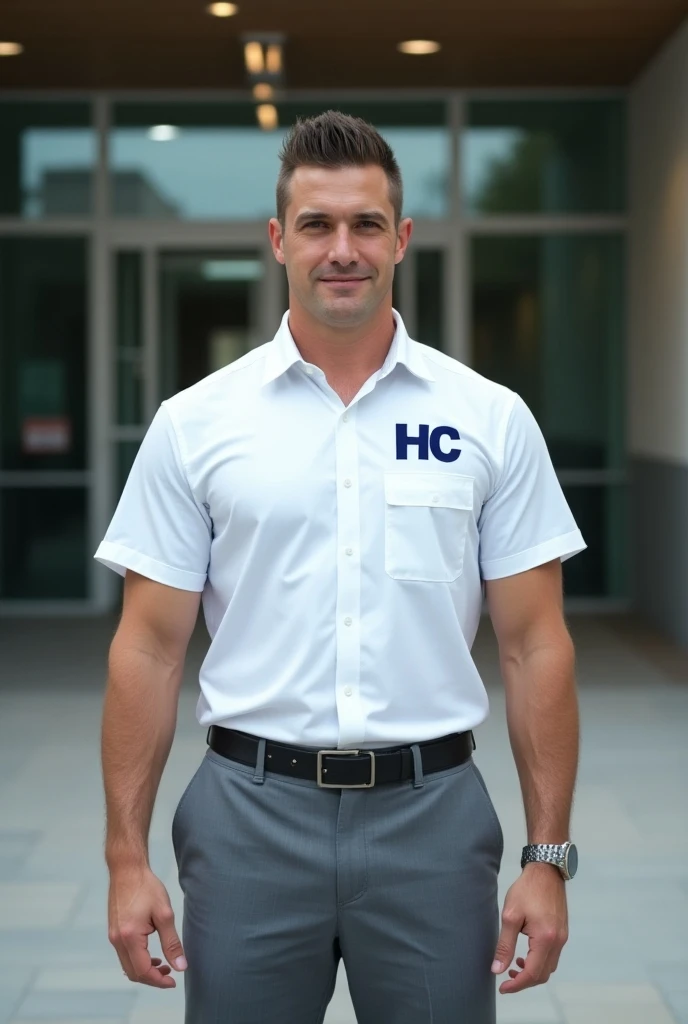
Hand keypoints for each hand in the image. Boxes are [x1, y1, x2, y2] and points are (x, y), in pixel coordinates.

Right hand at [108, 864, 186, 987]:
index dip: (159, 981)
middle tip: (171, 974)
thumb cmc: (146, 887)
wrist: (127, 870)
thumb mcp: (164, 914)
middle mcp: (117, 941)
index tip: (174, 981)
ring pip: (128, 966)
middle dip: (152, 978)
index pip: (143, 971)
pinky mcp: (113, 931)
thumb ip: (172, 942)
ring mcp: (113, 937)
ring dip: (145, 970)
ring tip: (163, 964)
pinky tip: (151, 954)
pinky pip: (124, 955)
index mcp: (129, 937)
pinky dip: (137, 960)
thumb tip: (180, 966)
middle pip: (133, 973)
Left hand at [491, 863, 568, 993]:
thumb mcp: (510, 916)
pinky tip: (526, 954)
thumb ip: (505, 945)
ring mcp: (563, 937)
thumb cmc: (527, 889)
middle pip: (543, 974)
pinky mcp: (562, 932)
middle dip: (524, 982)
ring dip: (533, 972)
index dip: (517, 985)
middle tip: (506, 979)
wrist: (546, 870)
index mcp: (545, 938)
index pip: (533, 973)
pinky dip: (540, 962)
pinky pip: (552, 956)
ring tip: (514, 966)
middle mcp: (558, 942)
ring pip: (549, 967)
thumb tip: (497, 969)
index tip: (502, 988)